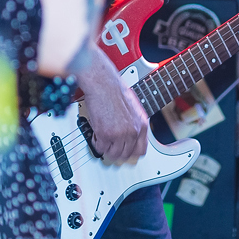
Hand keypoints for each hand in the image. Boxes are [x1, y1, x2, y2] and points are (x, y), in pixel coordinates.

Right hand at [74, 46, 147, 164]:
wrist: (103, 83)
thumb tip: (129, 135)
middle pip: (126, 155)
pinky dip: (96, 143)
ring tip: (102, 138)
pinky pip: (100, 148)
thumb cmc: (114, 90)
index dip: (131, 153)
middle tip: (110, 146)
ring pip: (113, 154)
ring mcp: (120, 134)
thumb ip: (134, 124)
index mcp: (141, 125)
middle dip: (117, 152)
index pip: (141, 150)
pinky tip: (96, 134)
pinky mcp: (105, 134)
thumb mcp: (133, 108)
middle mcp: (133, 131)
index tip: (124, 151)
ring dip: (106, 148)